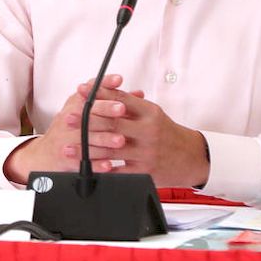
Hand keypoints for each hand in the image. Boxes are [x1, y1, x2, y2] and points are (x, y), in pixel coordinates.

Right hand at [3, 74, 140, 183]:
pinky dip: (96, 164)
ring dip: (104, 139)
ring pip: (87, 138)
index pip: (90, 91)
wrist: (45, 154)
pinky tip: (109, 164)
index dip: (105, 85)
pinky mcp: (67, 160)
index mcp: (76, 104)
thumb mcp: (86, 107)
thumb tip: (138, 94)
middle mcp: (70, 119)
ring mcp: (67, 139)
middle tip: (122, 110)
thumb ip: (112, 100)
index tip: (118, 81)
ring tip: (120, 140)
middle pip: (89, 113)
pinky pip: (83, 162)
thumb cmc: (71, 126)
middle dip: (106, 110)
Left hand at [75, 79, 209, 187]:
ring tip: (69, 146)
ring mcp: (146, 152)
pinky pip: (119, 171)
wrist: (191, 157)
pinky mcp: (145, 172)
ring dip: (87, 148)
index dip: (98, 94)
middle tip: (68, 118)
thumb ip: (129, 102)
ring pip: (112, 149)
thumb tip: (103, 89)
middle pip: (113, 123)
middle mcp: (148, 130)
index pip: (121, 99)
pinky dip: (102, 169)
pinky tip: (87, 168)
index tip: (81, 92)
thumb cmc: (167, 133)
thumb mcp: (152, 113)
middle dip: (87, 120)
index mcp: (150, 112)